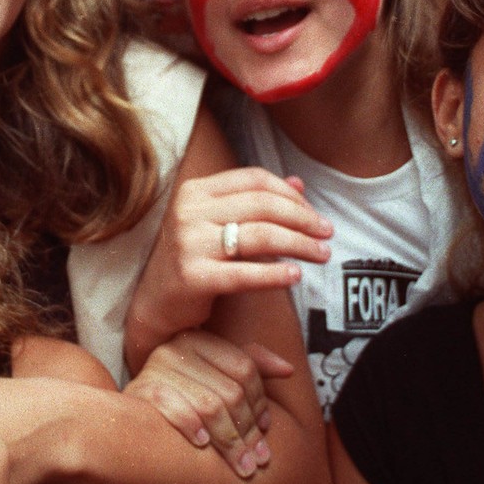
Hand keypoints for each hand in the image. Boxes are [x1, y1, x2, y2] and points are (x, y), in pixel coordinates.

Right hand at [126, 330, 294, 478]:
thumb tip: (287, 369)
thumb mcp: (215, 373)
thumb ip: (252, 366)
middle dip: (248, 431)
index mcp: (200, 339)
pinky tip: (203, 445)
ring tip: (242, 465)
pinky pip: (175, 409)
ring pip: (210, 406)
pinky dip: (192, 428)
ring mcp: (157, 367)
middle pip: (230, 392)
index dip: (260, 402)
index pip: (244, 369)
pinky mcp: (142, 390)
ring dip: (230, 441)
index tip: (266, 430)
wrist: (128, 409)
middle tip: (258, 459)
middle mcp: (177, 347)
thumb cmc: (180, 392)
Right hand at [128, 168, 331, 362]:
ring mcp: (188, 243)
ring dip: (299, 244)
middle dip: (303, 219)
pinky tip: (295, 275)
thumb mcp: (218, 221)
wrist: (156, 303)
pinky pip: (245, 273)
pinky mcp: (192, 277)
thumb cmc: (194, 258)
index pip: (255, 180)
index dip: (291, 195)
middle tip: (327, 233)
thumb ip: (254, 200)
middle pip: (262, 205)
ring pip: (260, 235)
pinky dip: (276, 273)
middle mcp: (188, 211)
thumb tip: (299, 182)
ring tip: (322, 254)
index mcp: (195, 190)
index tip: (314, 213)